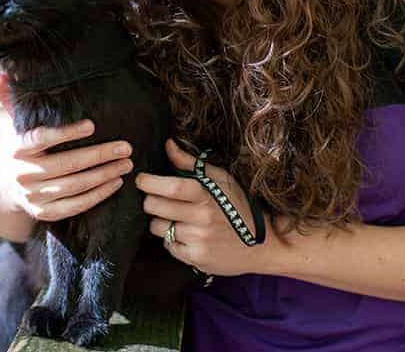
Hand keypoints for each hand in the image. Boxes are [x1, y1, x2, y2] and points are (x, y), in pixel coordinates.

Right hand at [0, 71, 134, 223]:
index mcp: (17, 148)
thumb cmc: (20, 149)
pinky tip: (116, 183)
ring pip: (75, 186)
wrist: (5, 189)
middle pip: (67, 164)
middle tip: (126, 147)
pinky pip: (75, 206)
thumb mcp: (15, 126)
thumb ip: (11, 101)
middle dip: (100, 155)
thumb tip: (1, 74)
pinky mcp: (44, 213)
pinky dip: (98, 195)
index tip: (92, 125)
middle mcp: (23, 173)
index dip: (66, 133)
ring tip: (127, 164)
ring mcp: (33, 196)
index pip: (41, 139)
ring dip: (104, 175)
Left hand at [135, 138, 267, 276]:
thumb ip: (191, 163)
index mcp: (207, 195)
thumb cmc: (240, 207)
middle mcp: (201, 218)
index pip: (171, 187)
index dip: (149, 182)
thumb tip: (169, 144)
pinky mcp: (196, 258)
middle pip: (156, 207)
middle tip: (156, 198)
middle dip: (150, 200)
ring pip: (158, 227)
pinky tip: (186, 234)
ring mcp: (198, 240)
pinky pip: (168, 246)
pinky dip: (171, 239)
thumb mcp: (221, 179)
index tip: (141, 179)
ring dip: (161, 220)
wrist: (262, 244)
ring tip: (175, 217)